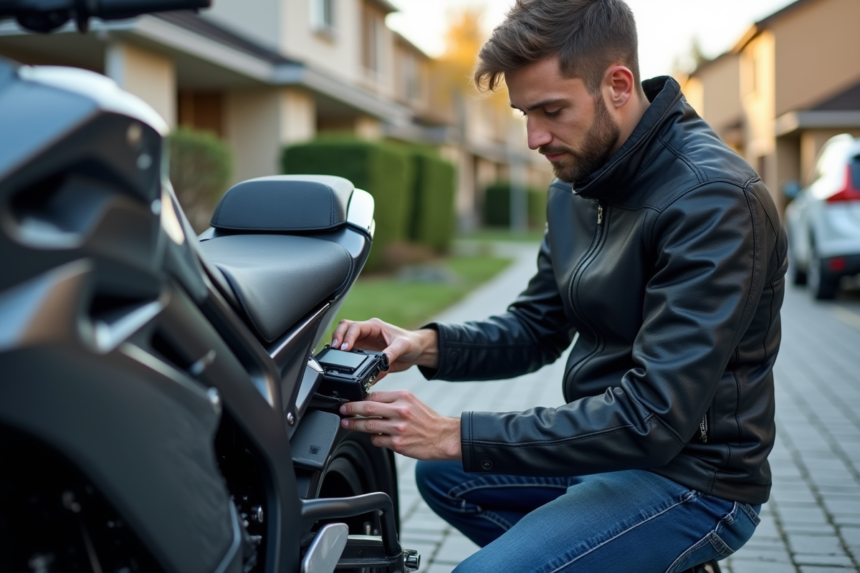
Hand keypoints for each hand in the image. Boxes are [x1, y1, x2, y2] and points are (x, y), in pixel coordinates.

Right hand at [331, 318, 437, 382]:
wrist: (417, 351)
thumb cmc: (412, 343)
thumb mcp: (403, 346)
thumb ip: (391, 353)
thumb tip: (381, 362)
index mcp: (374, 326)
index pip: (355, 326)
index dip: (347, 336)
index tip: (344, 348)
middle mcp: (366, 333)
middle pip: (344, 328)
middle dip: (337, 337)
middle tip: (333, 350)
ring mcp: (364, 343)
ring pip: (344, 340)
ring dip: (337, 347)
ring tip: (333, 357)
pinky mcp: (364, 353)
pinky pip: (350, 354)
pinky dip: (344, 358)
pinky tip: (342, 365)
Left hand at [339, 390, 460, 460]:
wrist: (443, 437)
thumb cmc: (427, 420)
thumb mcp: (411, 402)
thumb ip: (392, 400)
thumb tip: (369, 401)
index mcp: (403, 397)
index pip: (375, 394)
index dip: (359, 397)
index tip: (350, 399)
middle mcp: (400, 411)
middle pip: (367, 407)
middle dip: (350, 408)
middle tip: (342, 410)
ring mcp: (398, 428)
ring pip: (368, 425)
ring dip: (354, 424)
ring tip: (346, 423)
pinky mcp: (398, 443)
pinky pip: (377, 440)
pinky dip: (372, 438)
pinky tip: (373, 436)